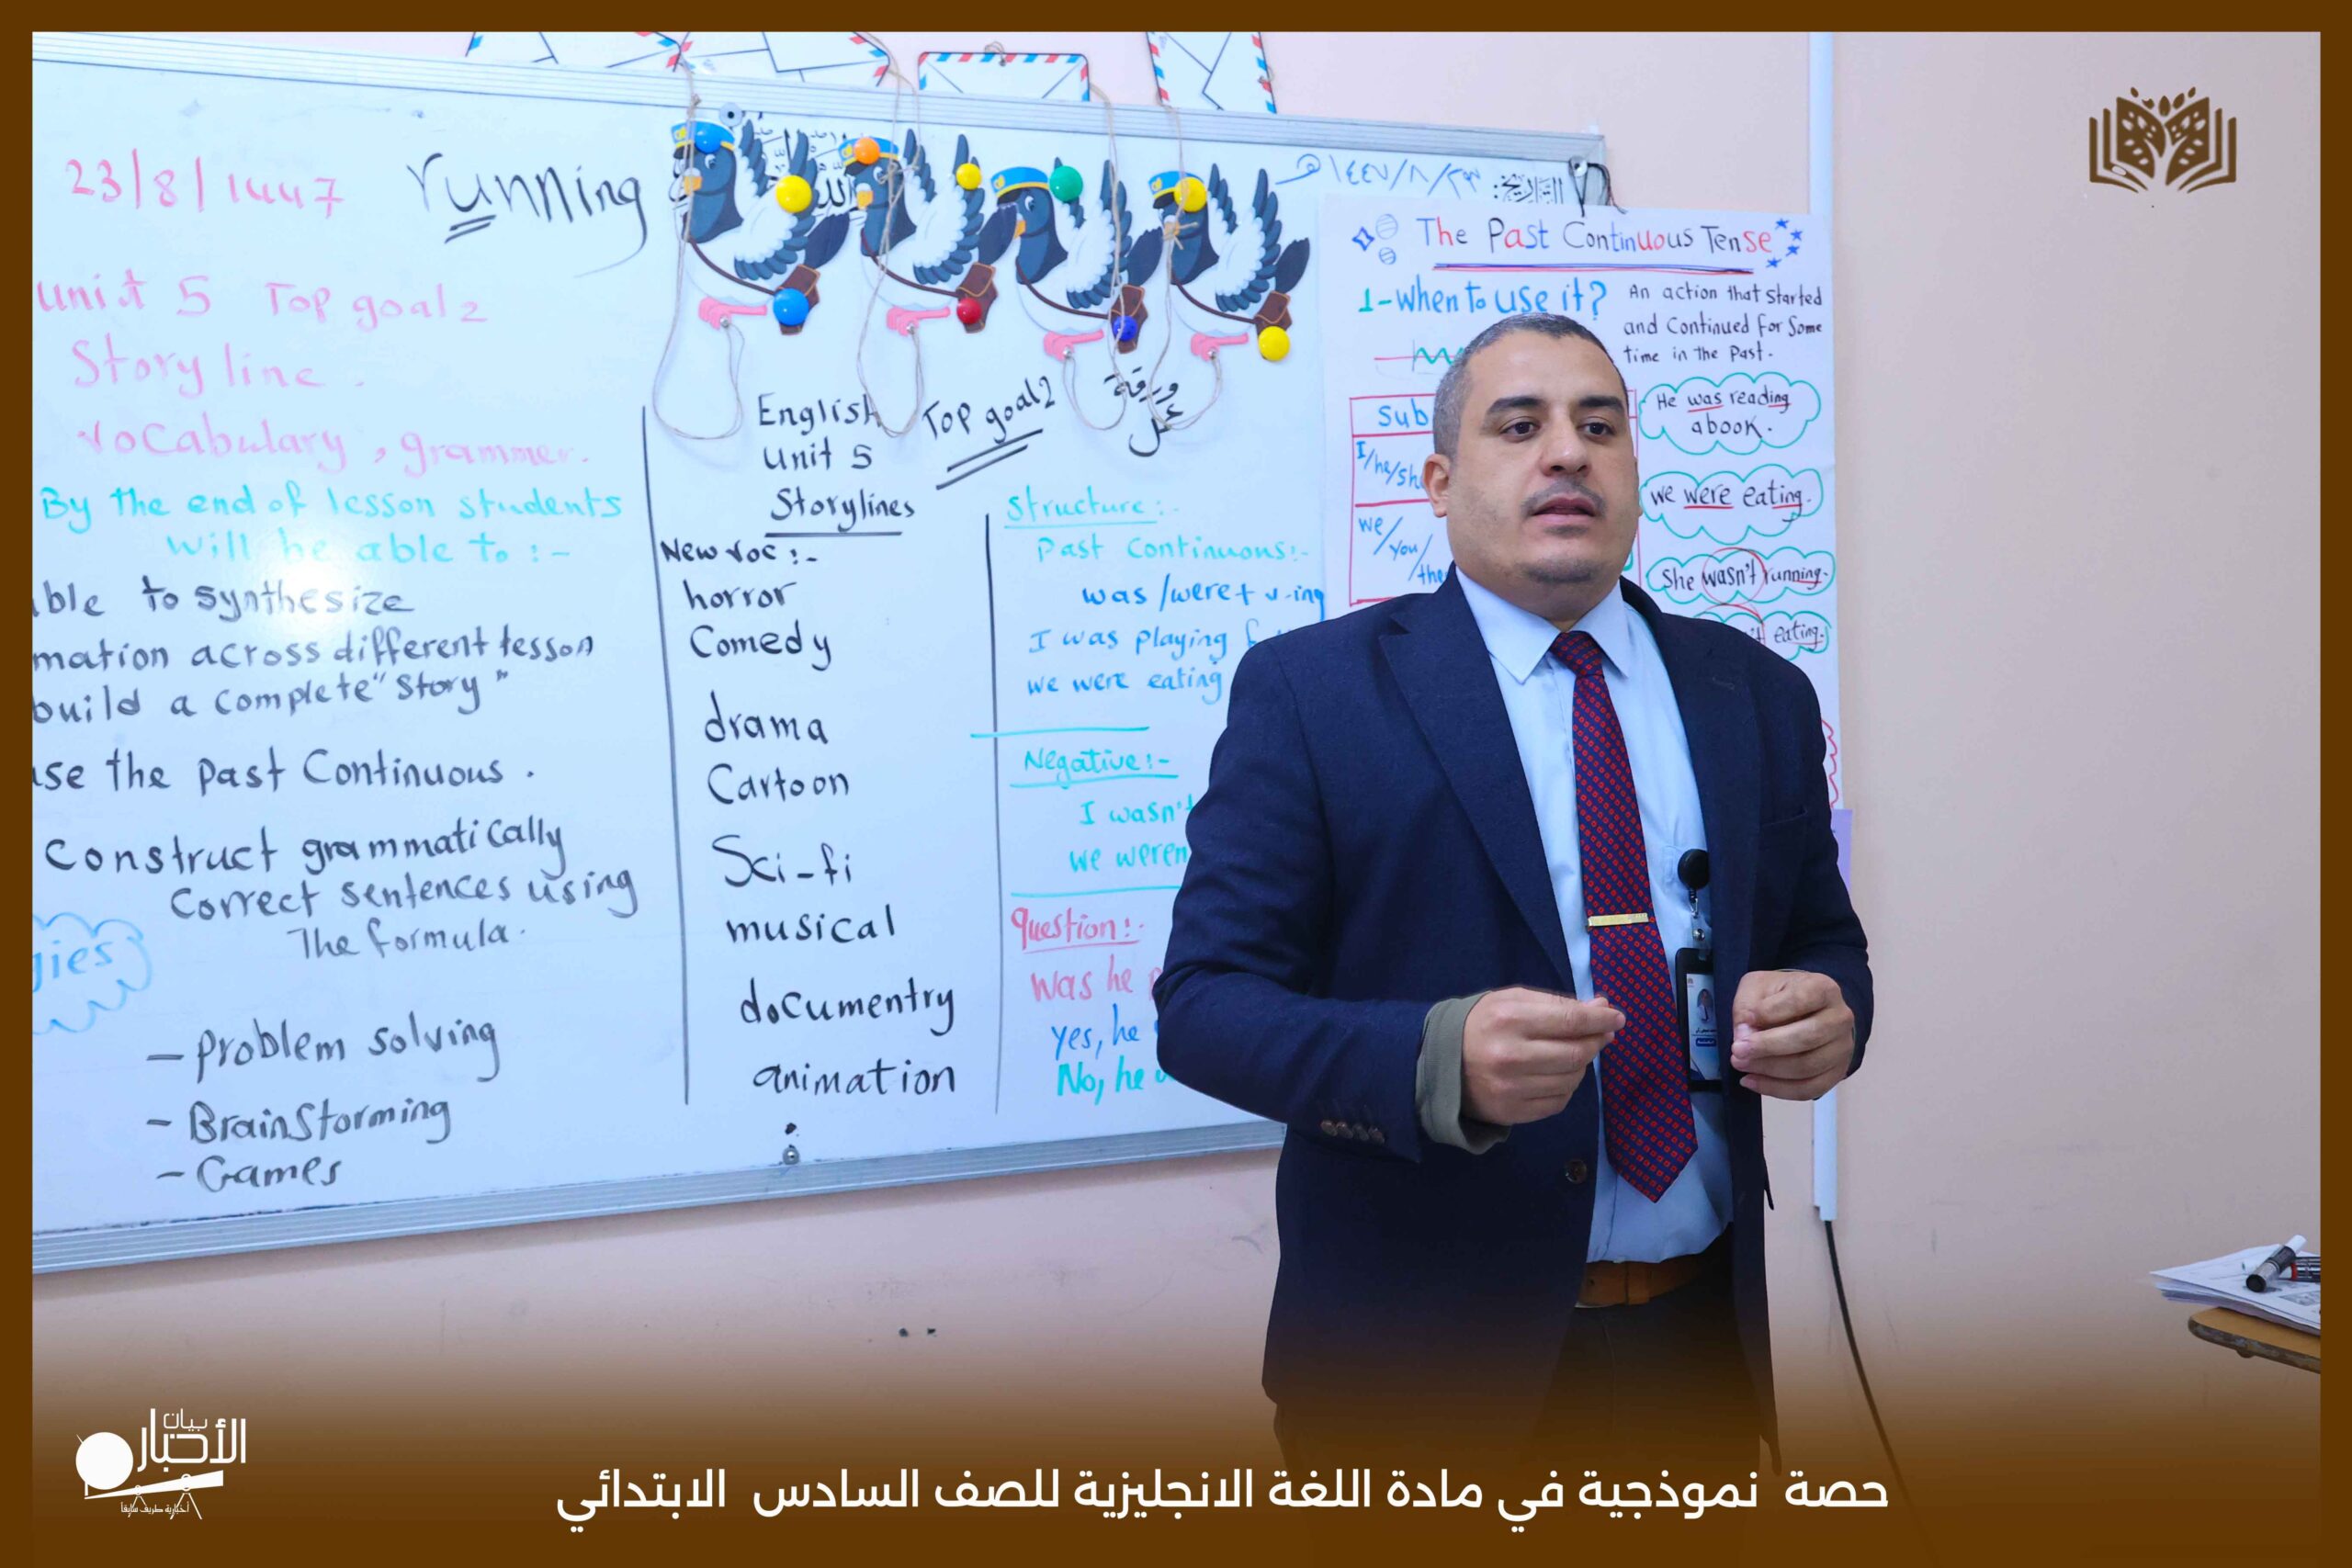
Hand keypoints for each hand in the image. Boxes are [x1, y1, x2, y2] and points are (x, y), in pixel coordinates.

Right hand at [1461, 987, 1622, 1125]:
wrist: (1439, 1063)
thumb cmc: (1482, 1024)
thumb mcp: (1512, 1001)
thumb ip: (1557, 1004)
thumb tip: (1602, 1009)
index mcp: (1510, 1020)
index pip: (1570, 1020)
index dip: (1600, 1019)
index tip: (1617, 1018)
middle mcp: (1511, 1056)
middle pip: (1576, 1054)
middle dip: (1596, 1042)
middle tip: (1601, 1035)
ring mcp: (1511, 1089)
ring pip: (1571, 1080)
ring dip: (1581, 1066)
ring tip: (1572, 1054)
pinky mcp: (1512, 1112)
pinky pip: (1558, 1102)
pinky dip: (1566, 1087)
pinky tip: (1556, 1075)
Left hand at [1728, 970, 1854, 1099]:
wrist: (1806, 1011)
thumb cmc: (1779, 997)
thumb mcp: (1758, 988)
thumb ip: (1747, 1006)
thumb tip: (1744, 1036)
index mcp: (1823, 989)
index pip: (1800, 1000)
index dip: (1769, 1012)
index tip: (1745, 1020)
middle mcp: (1840, 1018)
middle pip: (1806, 1038)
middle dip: (1767, 1047)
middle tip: (1737, 1051)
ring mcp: (1843, 1048)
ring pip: (1807, 1067)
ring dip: (1768, 1070)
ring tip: (1740, 1065)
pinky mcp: (1837, 1072)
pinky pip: (1809, 1089)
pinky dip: (1777, 1089)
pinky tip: (1752, 1082)